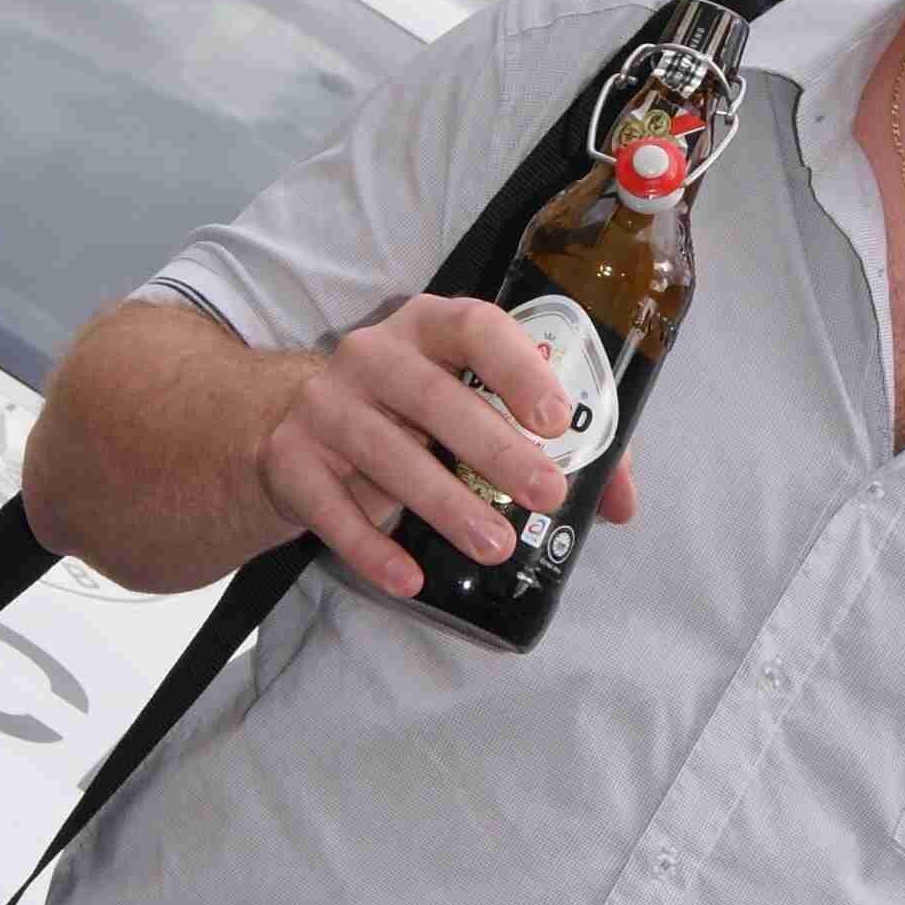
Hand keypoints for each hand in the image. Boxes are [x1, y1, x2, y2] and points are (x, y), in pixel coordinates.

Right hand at [254, 296, 636, 597]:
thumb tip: (619, 503)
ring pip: (385, 452)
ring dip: (444, 503)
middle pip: (432, 395)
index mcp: (428, 328)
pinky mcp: (288, 459)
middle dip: (494, 447)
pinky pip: (329, 508)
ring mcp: (324, 404)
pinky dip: (370, 547)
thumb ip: (548, 445)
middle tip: (546, 494)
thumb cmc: (408, 417)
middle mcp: (371, 354)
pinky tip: (410, 578)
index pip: (473, 326)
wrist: (285, 429)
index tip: (556, 417)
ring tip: (495, 545)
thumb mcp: (469, 410)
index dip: (517, 366)